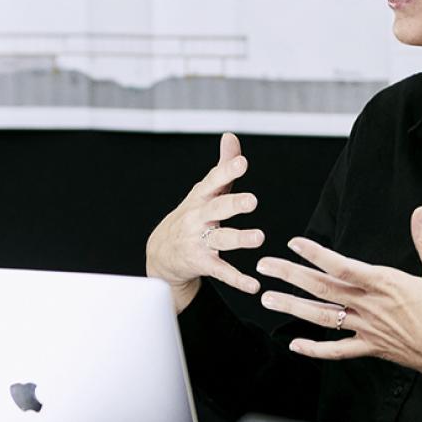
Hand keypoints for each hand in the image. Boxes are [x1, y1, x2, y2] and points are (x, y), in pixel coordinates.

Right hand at [146, 132, 264, 312]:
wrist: (162, 253)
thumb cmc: (192, 216)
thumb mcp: (204, 191)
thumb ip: (222, 166)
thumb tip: (231, 137)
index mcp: (202, 197)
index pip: (214, 181)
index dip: (227, 171)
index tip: (242, 162)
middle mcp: (199, 218)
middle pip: (217, 208)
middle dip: (234, 204)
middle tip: (252, 200)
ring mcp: (199, 241)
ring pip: (221, 239)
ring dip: (240, 239)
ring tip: (259, 237)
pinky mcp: (202, 263)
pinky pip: (222, 271)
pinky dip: (238, 279)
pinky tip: (254, 285)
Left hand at [255, 206, 421, 419]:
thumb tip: (420, 211)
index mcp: (386, 284)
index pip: (343, 266)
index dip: (316, 254)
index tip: (293, 243)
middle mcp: (370, 306)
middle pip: (322, 288)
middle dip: (290, 275)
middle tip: (264, 265)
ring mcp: (368, 330)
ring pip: (322, 318)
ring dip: (292, 307)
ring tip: (267, 299)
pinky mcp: (372, 349)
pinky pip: (337, 350)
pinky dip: (315, 348)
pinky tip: (294, 344)